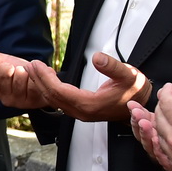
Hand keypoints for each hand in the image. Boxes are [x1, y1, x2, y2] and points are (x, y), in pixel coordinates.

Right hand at [0, 43, 49, 109]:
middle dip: (10, 66)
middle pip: (4, 75)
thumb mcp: (1, 61)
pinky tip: (34, 77)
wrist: (40, 79)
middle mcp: (4, 98)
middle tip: (14, 69)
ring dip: (23, 71)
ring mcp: (18, 101)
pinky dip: (35, 75)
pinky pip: (32, 83)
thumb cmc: (18, 71)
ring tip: (24, 73)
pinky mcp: (32, 101)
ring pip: (19, 78)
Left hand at [26, 53, 150, 122]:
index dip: (45, 78)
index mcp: (90, 105)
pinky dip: (50, 90)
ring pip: (54, 101)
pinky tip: (47, 79)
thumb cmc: (135, 91)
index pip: (59, 92)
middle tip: (30, 65)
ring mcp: (80, 113)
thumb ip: (112, 66)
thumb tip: (97, 57)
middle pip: (52, 97)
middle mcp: (82, 112)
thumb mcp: (129, 75)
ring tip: (34, 70)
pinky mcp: (81, 110)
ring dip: (42, 85)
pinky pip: (59, 102)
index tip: (37, 65)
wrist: (141, 105)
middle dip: (39, 80)